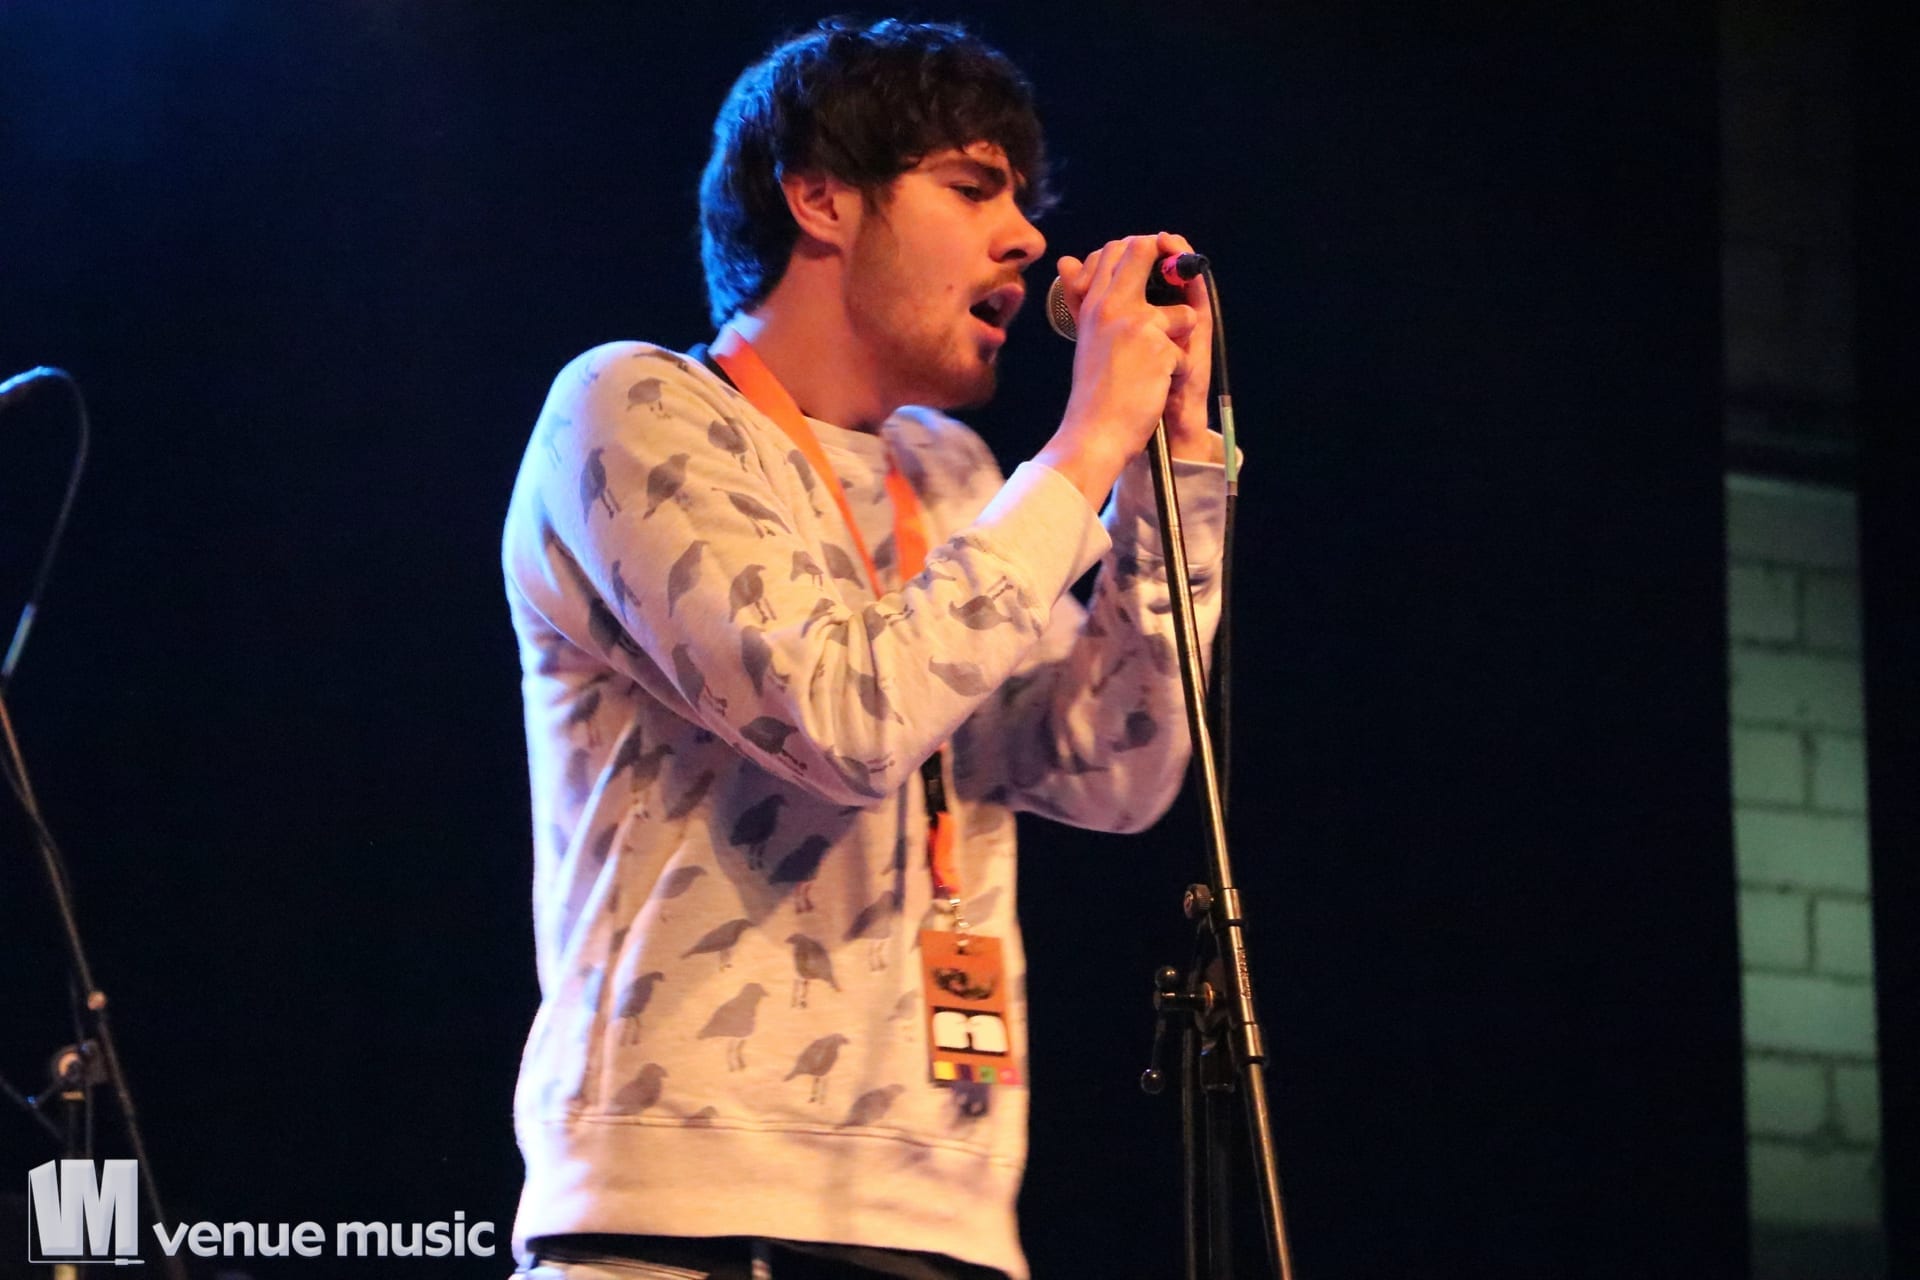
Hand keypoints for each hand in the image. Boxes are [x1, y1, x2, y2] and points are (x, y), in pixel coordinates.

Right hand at [1036, 234, 1214, 503]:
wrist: (1094, 433)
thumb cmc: (1093, 390)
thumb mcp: (1086, 337)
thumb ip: (1081, 297)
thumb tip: (1067, 260)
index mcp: (1094, 304)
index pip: (1114, 250)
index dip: (1140, 251)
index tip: (1154, 273)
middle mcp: (1112, 306)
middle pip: (1144, 249)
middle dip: (1171, 266)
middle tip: (1174, 306)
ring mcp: (1136, 325)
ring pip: (1182, 313)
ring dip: (1180, 342)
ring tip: (1157, 366)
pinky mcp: (1158, 349)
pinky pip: (1186, 352)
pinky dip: (1177, 374)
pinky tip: (1156, 388)